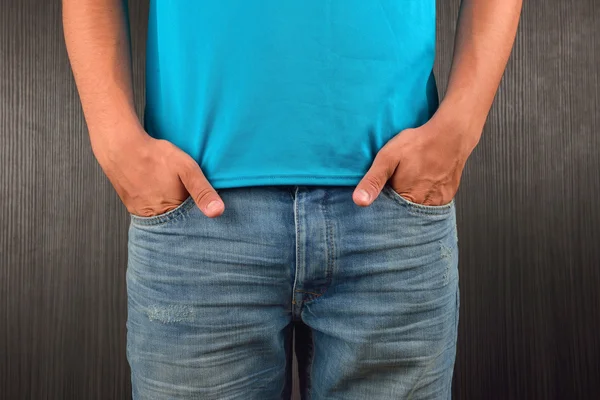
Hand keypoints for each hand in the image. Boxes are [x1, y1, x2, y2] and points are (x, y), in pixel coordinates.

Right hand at [92, 127, 224, 217]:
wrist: (121, 148)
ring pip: (164, 219)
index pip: (192, 223)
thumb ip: (202, 190)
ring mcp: (142, 214)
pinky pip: (151, 213)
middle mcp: (156, 218)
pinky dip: (159, 207)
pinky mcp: (133, 207)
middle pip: (178, 223)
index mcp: (172, 212)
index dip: (201, 215)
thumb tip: (218, 212)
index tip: (205, 206)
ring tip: (174, 194)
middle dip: (186, 214)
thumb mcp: (186, 169)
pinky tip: (162, 194)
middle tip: (186, 195)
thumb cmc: (155, 156)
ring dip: (172, 212)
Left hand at [353, 116, 477, 206]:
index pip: (388, 215)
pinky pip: (431, 204)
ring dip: (410, 202)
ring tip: (408, 184)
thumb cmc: (419, 144)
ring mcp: (438, 203)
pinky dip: (423, 198)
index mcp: (407, 199)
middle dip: (396, 206)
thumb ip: (373, 180)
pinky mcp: (447, 197)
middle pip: (404, 214)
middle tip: (396, 183)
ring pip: (418, 210)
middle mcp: (424, 205)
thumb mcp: (388, 157)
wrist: (451, 135)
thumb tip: (358, 201)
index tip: (381, 196)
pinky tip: (421, 184)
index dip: (382, 207)